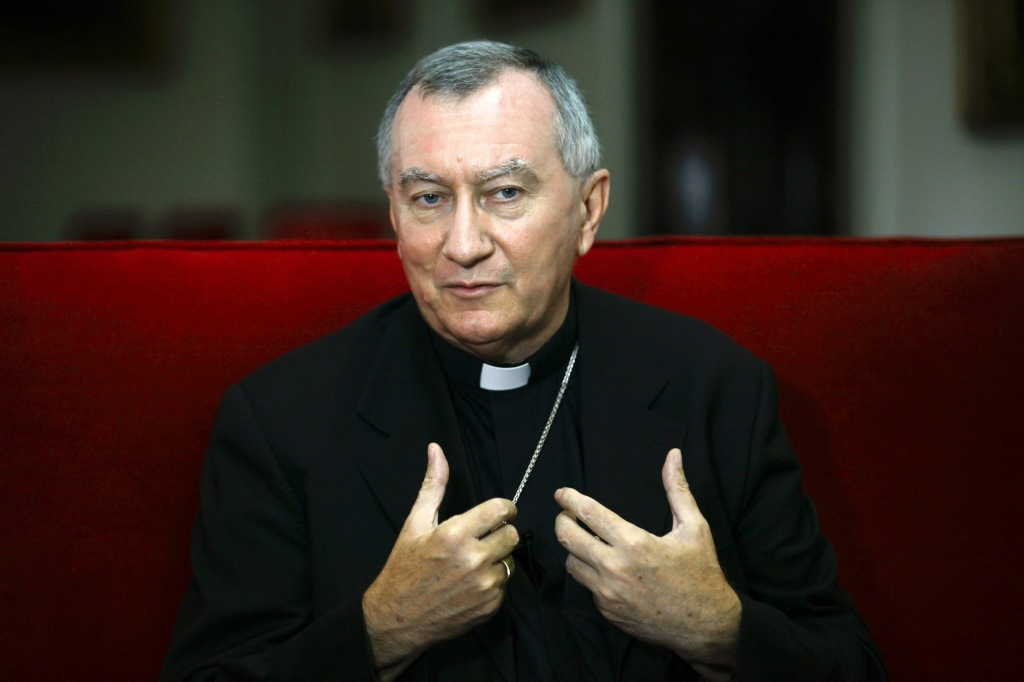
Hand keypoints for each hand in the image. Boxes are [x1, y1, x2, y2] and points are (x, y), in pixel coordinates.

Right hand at [363, 443, 518, 678]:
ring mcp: (484, 585)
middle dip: (500, 532)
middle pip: (512, 534)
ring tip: (472, 562)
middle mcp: (473, 559)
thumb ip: (433, 486)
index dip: (504, 508)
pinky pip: (504, 585)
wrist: (397, 618)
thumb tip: (436, 450)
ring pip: (510, 560)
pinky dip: (492, 582)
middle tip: (482, 538)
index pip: (501, 510)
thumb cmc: (404, 567)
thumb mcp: (415, 523)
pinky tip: (470, 583)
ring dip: (497, 558)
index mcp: (455, 534)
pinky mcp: (490, 606)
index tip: (498, 512)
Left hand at [554, 448, 740, 676]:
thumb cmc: (702, 574)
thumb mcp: (694, 528)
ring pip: (571, 563)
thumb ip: (678, 490)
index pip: (588, 513)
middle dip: (561, 521)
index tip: (562, 493)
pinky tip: (605, 568)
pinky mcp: (608, 611)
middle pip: (567, 537)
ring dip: (574, 549)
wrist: (706, 626)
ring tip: (585, 540)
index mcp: (634, 543)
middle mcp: (615, 568)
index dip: (570, 499)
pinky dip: (591, 574)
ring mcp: (608, 592)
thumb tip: (674, 456)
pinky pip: (587, 586)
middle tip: (566, 515)